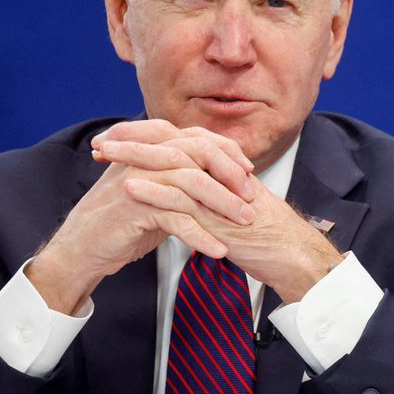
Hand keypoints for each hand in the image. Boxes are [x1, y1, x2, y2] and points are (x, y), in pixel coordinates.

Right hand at [27, 120, 255, 313]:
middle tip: (252, 196)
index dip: (226, 150)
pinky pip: (176, 218)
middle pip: (197, 152)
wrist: (83, 249)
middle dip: (230, 173)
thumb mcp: (156, 194)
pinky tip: (219, 251)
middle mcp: (143, 158)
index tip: (249, 170)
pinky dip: (201, 236)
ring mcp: (137, 180)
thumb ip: (181, 180)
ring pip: (191, 182)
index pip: (196, 137)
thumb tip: (219, 177)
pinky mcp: (133, 208)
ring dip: (223, 204)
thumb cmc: (122, 223)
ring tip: (245, 223)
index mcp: (150, 149)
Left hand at [100, 137, 342, 303]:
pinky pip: (183, 197)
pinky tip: (128, 185)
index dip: (145, 138)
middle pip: (171, 143)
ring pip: (172, 164)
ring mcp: (218, 191)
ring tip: (104, 155)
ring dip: (134, 157)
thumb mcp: (231, 209)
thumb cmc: (265, 237)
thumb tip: (185, 193)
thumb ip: (211, 196)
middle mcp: (218, 172)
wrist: (291, 254)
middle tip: (102, 140)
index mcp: (220, 168)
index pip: (178, 140)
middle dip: (132, 140)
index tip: (116, 141)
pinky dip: (154, 189)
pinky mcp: (219, 215)